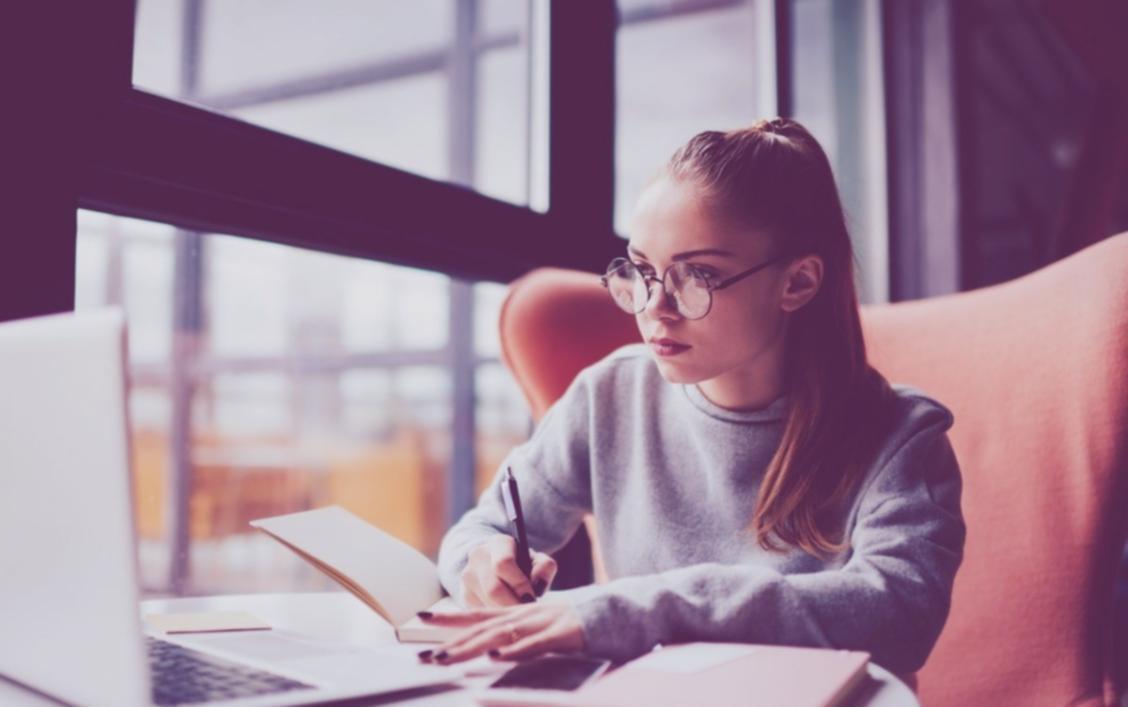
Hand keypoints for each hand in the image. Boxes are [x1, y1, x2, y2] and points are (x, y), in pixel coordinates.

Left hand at [417, 603, 583, 663]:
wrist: (618, 611)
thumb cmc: (579, 625)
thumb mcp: (543, 628)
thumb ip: (519, 637)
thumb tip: (492, 650)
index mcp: (520, 613)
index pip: (478, 614)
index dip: (449, 617)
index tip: (420, 618)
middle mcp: (527, 615)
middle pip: (482, 628)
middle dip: (450, 643)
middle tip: (423, 658)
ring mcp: (544, 623)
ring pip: (501, 635)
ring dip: (471, 648)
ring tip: (446, 659)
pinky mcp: (563, 634)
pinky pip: (535, 645)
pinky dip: (514, 652)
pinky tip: (495, 658)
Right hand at [460, 535, 557, 606]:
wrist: (494, 563)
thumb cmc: (522, 564)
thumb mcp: (536, 560)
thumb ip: (545, 567)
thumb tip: (537, 583)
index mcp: (498, 543)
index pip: (503, 564)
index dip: (519, 584)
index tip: (531, 597)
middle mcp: (478, 556)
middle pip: (493, 589)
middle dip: (512, 604)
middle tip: (526, 613)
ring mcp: (468, 576)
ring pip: (487, 604)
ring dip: (505, 613)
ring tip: (518, 613)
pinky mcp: (464, 594)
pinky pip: (481, 612)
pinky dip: (496, 617)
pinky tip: (506, 614)